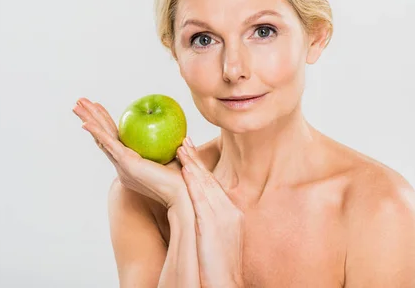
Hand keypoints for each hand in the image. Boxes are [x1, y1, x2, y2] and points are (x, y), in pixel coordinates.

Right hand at [72, 97, 186, 208]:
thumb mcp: (178, 160)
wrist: (184, 194)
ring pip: (102, 137)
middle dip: (91, 119)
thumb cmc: (184, 180)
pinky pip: (109, 144)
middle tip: (79, 103)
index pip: (115, 140)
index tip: (97, 111)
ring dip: (89, 120)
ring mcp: (123, 165)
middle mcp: (123, 165)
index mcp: (132, 165)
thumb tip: (183, 139)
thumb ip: (177, 149)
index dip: (105, 125)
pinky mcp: (126, 163)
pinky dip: (97, 133)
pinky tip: (86, 123)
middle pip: (104, 136)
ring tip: (77, 105)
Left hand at [176, 137, 244, 287]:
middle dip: (196, 160)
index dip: (201, 168)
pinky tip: (185, 170)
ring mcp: (223, 218)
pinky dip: (193, 183)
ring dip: (192, 165)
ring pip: (205, 185)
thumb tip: (201, 215)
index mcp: (232, 215)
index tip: (191, 154)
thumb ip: (212, 224)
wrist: (225, 287)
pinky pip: (201, 199)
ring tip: (181, 148)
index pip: (214, 185)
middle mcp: (230, 212)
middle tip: (185, 141)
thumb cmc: (218, 271)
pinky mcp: (212, 226)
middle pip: (210, 180)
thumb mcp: (218, 241)